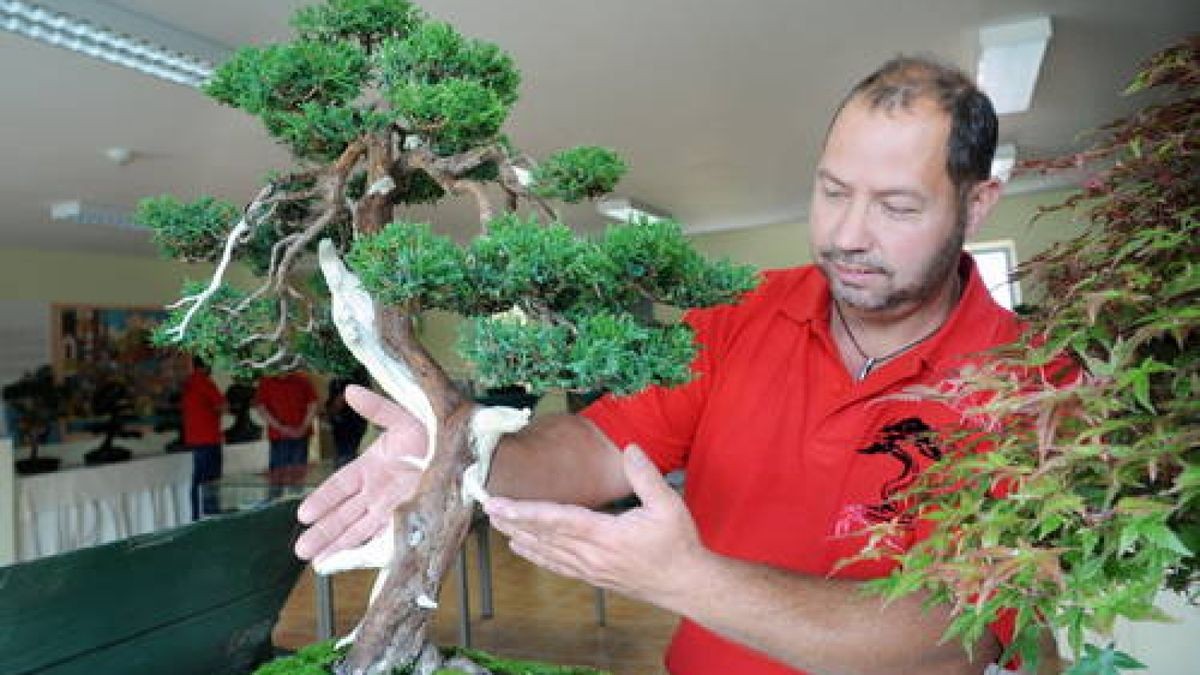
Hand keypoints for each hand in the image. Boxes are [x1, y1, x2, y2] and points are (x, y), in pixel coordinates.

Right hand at [293, 385, 426, 561]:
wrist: (467, 449)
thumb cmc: (435, 431)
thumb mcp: (405, 417)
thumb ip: (378, 409)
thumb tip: (350, 390)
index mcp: (372, 466)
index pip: (340, 486)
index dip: (323, 500)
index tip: (303, 515)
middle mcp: (378, 491)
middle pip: (344, 515)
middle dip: (323, 532)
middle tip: (300, 550)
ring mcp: (392, 508)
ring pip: (358, 530)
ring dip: (337, 546)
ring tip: (313, 561)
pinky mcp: (409, 520)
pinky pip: (382, 538)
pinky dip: (365, 550)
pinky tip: (349, 562)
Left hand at [484, 445, 706, 607]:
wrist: (686, 584)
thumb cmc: (678, 544)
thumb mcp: (669, 505)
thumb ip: (646, 476)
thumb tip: (629, 449)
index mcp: (606, 536)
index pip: (557, 520)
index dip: (526, 511)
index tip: (501, 504)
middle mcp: (592, 555)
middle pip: (544, 536)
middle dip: (514, 521)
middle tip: (488, 508)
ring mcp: (591, 569)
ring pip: (547, 552)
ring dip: (520, 537)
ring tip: (498, 524)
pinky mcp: (594, 577)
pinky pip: (558, 565)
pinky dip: (537, 556)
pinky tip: (523, 548)